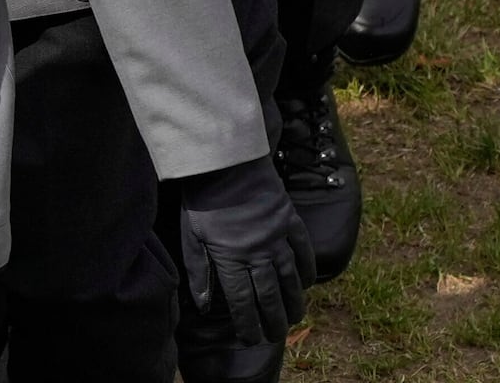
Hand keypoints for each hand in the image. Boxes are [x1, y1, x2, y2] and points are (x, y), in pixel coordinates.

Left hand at [170, 154, 311, 347]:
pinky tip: (307, 284)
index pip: (242, 300)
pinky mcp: (290, 221)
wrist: (225, 161)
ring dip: (294, 301)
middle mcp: (258, 253)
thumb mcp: (191, 235)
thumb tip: (204, 306)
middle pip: (269, 295)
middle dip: (273, 320)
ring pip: (290, 278)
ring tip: (295, 317)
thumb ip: (199, 271)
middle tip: (277, 337)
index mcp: (230, 257)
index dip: (247, 323)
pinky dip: (308, 269)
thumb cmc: (202, 198)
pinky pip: (304, 251)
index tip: (251, 339)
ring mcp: (278, 238)